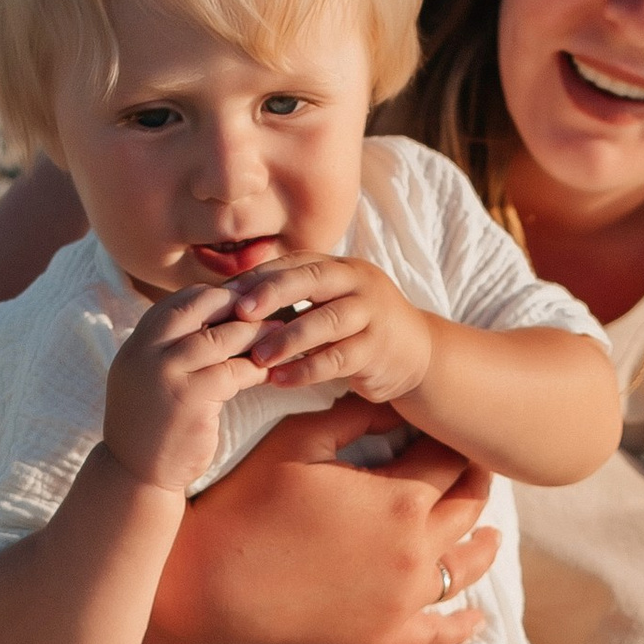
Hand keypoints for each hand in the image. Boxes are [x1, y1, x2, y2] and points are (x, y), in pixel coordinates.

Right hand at [101, 283, 270, 495]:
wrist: (134, 473)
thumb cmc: (154, 423)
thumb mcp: (151, 376)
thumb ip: (172, 348)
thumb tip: (216, 316)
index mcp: (138, 342)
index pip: (180, 300)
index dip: (216, 295)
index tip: (246, 296)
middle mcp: (146, 352)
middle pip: (198, 306)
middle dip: (237, 303)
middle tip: (269, 304)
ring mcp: (165, 373)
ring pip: (220, 338)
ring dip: (254, 333)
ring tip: (280, 331)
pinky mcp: (189, 399)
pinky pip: (233, 372)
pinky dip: (255, 368)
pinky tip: (270, 370)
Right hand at [142, 399, 499, 643]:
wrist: (205, 580)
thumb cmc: (245, 501)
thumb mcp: (299, 441)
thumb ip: (355, 417)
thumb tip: (396, 405)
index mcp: (401, 498)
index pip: (448, 460)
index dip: (449, 440)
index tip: (450, 430)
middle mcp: (416, 550)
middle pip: (468, 508)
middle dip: (474, 482)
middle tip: (474, 469)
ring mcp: (404, 599)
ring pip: (464, 567)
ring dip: (484, 545)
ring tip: (491, 535)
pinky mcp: (383, 636)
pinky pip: (440, 632)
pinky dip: (465, 624)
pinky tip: (477, 618)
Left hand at [222, 254, 437, 406]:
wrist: (417, 353)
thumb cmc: (358, 328)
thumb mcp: (330, 302)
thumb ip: (295, 298)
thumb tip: (234, 302)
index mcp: (340, 267)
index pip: (296, 263)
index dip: (261, 276)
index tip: (226, 294)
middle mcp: (358, 283)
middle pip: (313, 280)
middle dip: (274, 294)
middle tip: (240, 313)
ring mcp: (372, 314)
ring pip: (327, 320)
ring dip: (289, 339)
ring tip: (258, 357)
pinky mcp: (379, 350)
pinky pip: (339, 359)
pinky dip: (307, 370)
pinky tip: (281, 381)